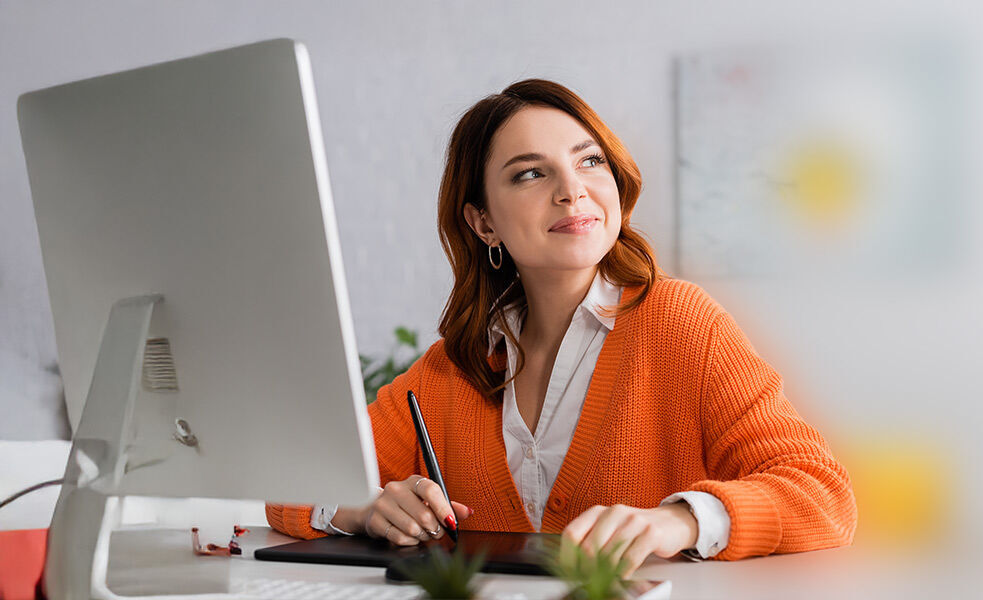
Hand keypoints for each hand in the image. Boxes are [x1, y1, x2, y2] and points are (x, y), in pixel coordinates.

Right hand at [360, 475, 472, 545]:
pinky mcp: (375, 521)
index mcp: (413, 481)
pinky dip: (410, 542)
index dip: (443, 508)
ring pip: (412, 528)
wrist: (377, 510)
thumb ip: (448, 506)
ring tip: (422, 533)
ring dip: (422, 536)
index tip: (450, 521)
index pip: (430, 490)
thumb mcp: (428, 501)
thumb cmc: (408, 505)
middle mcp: (396, 489)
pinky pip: (400, 538)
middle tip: (436, 531)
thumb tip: (467, 512)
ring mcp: (383, 504)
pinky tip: (410, 537)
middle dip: (435, 528)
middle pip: (423, 514)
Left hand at [561, 503, 698, 576]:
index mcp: (598, 511)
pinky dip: (624, 573)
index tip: (569, 573)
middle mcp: (614, 512)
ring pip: (609, 556)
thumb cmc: (634, 530)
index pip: (572, 533)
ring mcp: (633, 521)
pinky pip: (630, 560)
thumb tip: (570, 567)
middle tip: (591, 581)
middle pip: (588, 548)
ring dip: (607, 574)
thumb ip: (591, 543)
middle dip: (587, 570)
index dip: (567, 557)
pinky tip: (624, 575)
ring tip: (609, 579)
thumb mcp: (609, 531)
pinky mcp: (650, 533)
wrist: (670, 523)